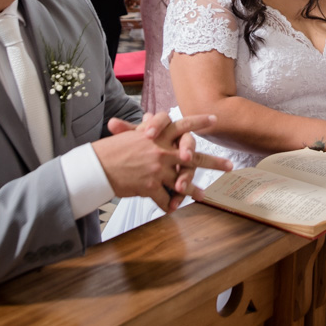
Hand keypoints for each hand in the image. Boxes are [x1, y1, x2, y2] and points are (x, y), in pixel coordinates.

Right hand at [94, 112, 230, 211]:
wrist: (96, 166)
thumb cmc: (111, 149)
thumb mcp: (131, 135)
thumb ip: (146, 129)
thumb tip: (150, 117)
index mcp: (158, 136)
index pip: (183, 125)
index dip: (199, 122)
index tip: (216, 120)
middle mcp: (161, 151)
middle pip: (193, 156)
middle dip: (214, 162)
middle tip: (229, 166)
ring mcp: (157, 169)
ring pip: (181, 182)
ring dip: (193, 190)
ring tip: (204, 196)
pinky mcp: (150, 186)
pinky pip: (164, 198)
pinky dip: (168, 204)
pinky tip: (173, 208)